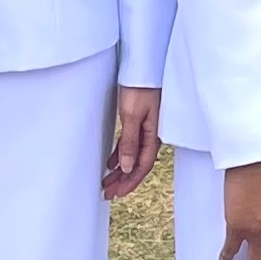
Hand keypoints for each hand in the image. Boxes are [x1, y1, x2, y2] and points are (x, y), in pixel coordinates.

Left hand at [103, 84, 160, 199]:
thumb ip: (130, 142)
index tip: (116, 193)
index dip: (130, 182)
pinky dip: (120, 156)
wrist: (144, 65)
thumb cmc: (141, 87)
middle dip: (123, 181)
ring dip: (120, 170)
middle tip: (107, 193)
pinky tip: (111, 162)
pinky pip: (130, 145)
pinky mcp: (139, 120)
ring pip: (132, 156)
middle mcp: (152, 134)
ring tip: (107, 182)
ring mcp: (146, 128)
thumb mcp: (132, 116)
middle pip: (137, 164)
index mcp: (153, 135)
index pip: (142, 166)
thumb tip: (126, 167)